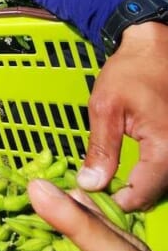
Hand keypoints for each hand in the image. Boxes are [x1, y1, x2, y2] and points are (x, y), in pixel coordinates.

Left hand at [78, 21, 167, 210]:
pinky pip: (162, 169)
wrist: (156, 48)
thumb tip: (90, 184)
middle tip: (94, 189)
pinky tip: (124, 171)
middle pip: (152, 193)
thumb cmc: (131, 71)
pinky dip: (144, 174)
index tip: (89, 199)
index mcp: (164, 148)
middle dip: (124, 197)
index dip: (114, 202)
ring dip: (134, 186)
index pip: (141, 194)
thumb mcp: (106, 107)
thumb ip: (101, 149)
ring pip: (159, 183)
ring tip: (105, 181)